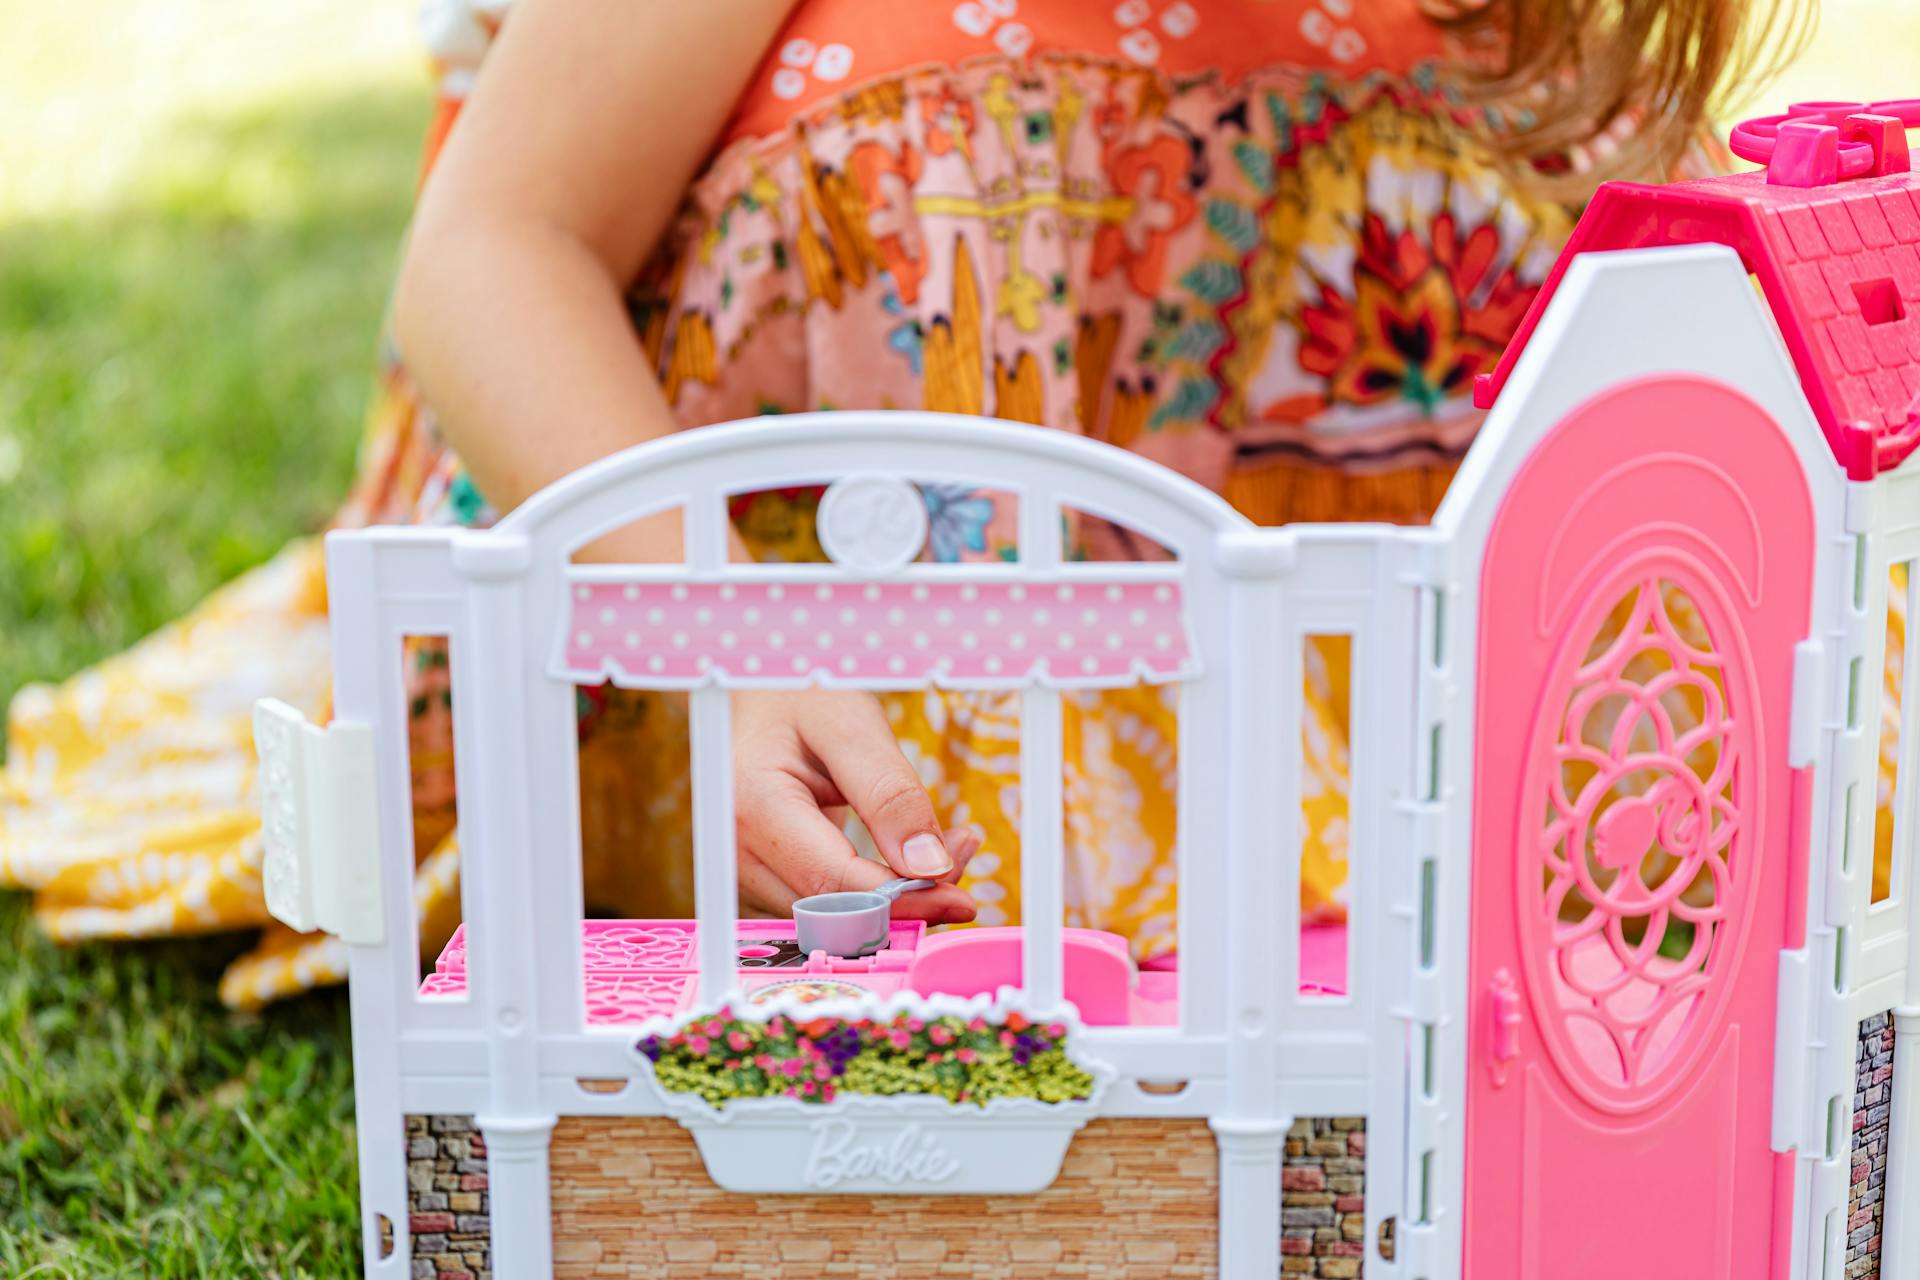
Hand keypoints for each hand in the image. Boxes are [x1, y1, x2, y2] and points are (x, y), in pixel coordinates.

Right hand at [733, 689, 978, 922]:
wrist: (756, 702)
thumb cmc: (800, 702)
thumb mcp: (851, 725)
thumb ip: (890, 795)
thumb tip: (931, 868)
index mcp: (753, 807)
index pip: (834, 883)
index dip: (902, 900)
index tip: (961, 900)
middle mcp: (738, 853)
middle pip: (834, 912)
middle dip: (906, 897)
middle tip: (961, 849)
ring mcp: (744, 873)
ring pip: (832, 918)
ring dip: (893, 896)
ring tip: (941, 844)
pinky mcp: (762, 881)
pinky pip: (824, 905)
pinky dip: (870, 891)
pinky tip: (904, 856)